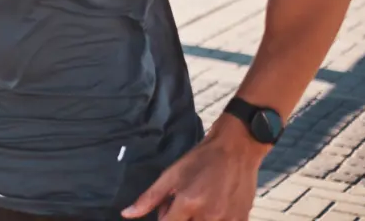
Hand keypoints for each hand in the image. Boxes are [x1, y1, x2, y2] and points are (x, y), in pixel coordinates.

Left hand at [121, 129, 262, 219]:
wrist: (236, 150)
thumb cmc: (201, 160)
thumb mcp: (171, 175)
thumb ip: (149, 198)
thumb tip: (127, 214)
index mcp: (188, 203)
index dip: (164, 217)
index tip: (167, 209)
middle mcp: (209, 216)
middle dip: (179, 218)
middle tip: (182, 204)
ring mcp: (228, 220)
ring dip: (195, 219)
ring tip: (198, 205)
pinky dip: (212, 219)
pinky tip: (213, 207)